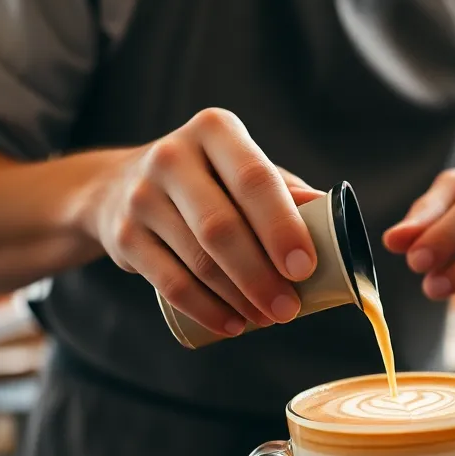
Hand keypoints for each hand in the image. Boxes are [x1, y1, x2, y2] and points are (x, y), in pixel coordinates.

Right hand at [85, 108, 323, 336]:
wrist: (118, 186)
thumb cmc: (206, 180)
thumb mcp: (242, 169)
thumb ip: (287, 192)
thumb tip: (336, 226)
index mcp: (214, 130)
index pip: (254, 180)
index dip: (282, 227)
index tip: (306, 268)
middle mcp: (172, 156)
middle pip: (222, 227)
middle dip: (261, 276)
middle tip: (290, 309)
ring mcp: (142, 196)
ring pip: (198, 260)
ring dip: (239, 298)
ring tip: (268, 318)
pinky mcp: (123, 235)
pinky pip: (169, 284)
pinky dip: (205, 310)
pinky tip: (233, 325)